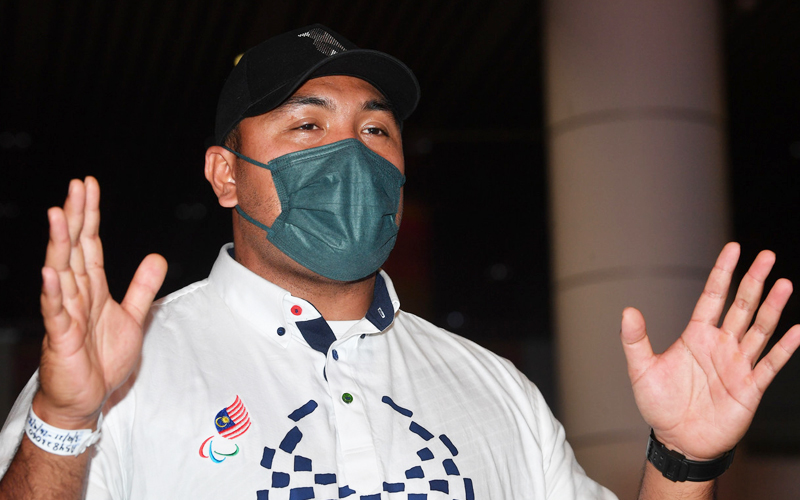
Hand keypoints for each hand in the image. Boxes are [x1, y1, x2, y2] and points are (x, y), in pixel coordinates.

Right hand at [34, 177, 166, 428]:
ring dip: (59, 244)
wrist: (87, 399)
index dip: (89, 215)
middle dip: (75, 217)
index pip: (89, 244)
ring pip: (61, 273)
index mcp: (92, 288)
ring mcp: (66, 314)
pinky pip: (56, 312)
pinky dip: (53, 292)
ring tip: (58, 215)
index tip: (88, 186)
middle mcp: (76, 295)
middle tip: (76, 186)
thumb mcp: (133, 317)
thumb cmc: (102, 360)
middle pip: (74, 249)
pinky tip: (50, 272)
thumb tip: (157, 257)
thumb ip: (142, 287)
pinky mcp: (61, 338)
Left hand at [621, 242, 799, 460]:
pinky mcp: (750, 388)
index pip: (713, 296)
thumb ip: (635, 339)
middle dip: (753, 281)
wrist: (677, 441)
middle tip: (767, 256)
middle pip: (741, 306)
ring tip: (784, 283)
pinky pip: (770, 364)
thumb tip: (628, 310)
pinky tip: (797, 330)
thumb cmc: (659, 405)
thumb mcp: (641, 369)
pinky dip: (784, 348)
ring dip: (772, 307)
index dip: (723, 273)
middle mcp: (721, 345)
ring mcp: (738, 365)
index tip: (734, 248)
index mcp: (696, 335)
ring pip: (759, 329)